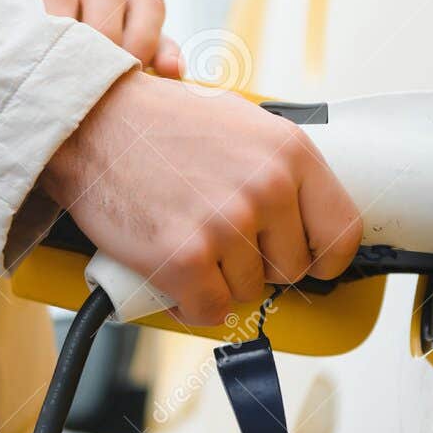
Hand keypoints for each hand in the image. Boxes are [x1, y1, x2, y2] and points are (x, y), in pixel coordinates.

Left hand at [21, 0, 182, 76]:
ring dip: (138, 40)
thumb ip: (28, 35)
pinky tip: (169, 72)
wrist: (51, 31)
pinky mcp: (150, 24)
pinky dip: (169, 53)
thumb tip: (30, 51)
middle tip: (92, 71)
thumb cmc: (26, 36)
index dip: (57, 20)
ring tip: (128, 74)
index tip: (53, 55)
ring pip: (145, 0)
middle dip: (101, 32)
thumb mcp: (19, 27)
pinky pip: (167, 33)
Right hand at [42, 71, 360, 325]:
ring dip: (216, 280)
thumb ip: (279, 167)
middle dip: (256, 264)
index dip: (322, 257)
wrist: (89, 122)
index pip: (343, 234)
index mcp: (290, 152)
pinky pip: (208, 311)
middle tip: (217, 236)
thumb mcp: (240, 123)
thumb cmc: (159, 124)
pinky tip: (170, 274)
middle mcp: (267, 187)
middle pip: (290, 270)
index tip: (303, 260)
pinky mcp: (185, 258)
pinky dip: (187, 303)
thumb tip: (307, 215)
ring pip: (247, 292)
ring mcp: (226, 224)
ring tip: (185, 241)